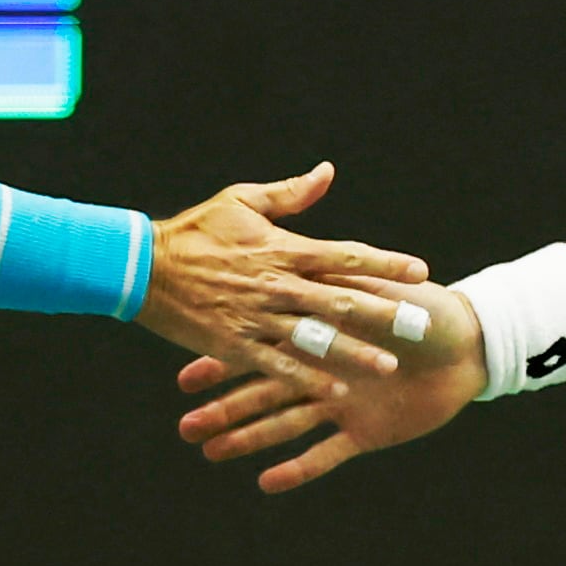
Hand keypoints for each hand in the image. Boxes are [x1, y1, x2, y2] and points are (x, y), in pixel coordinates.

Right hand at [137, 162, 433, 395]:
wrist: (143, 266)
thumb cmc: (195, 230)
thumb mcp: (242, 200)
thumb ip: (289, 193)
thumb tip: (327, 172)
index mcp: (283, 247)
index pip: (346, 255)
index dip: (386, 263)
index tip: (421, 271)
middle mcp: (278, 284)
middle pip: (343, 299)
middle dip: (385, 313)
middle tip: (422, 326)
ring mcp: (258, 317)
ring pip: (317, 337)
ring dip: (355, 352)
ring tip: (389, 366)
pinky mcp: (235, 345)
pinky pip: (278, 366)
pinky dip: (307, 379)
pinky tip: (335, 392)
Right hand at [177, 278, 485, 492]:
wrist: (474, 344)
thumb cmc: (427, 306)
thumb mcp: (379, 285)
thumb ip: (342, 281)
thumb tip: (306, 265)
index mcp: (319, 335)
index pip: (260, 348)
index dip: (222, 364)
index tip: (184, 377)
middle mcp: (323, 372)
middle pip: (262, 391)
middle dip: (222, 408)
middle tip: (184, 426)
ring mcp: (342, 404)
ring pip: (285, 425)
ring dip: (248, 440)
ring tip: (209, 454)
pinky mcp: (366, 431)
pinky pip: (328, 455)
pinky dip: (300, 469)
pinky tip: (264, 483)